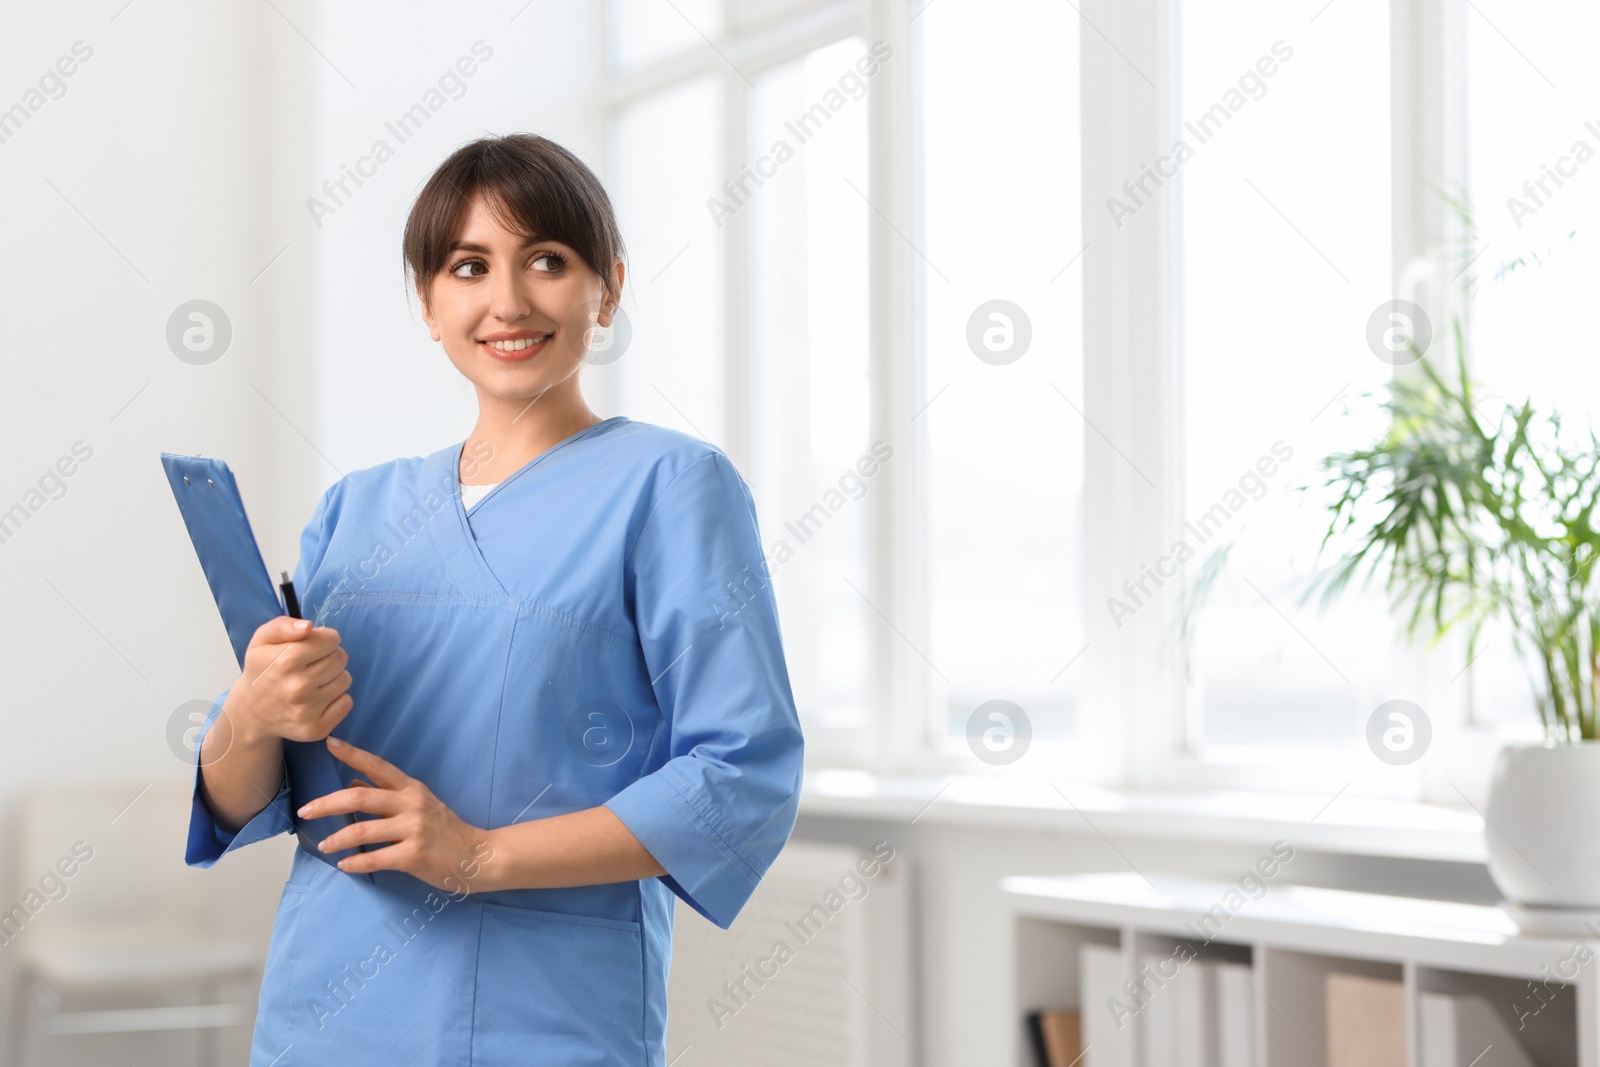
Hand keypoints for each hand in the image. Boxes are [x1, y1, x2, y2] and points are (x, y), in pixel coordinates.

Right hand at [226, 616, 351, 744]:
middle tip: (312, 664)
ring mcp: (307, 711)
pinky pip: (347, 702)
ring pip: (345, 679)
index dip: (325, 639)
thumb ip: (282, 626)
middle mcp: (297, 688)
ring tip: (313, 681)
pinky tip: (317, 699)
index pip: (332, 639)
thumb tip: (308, 626)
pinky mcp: (316, 729)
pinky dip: (336, 699)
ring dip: (333, 677)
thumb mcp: (261, 641)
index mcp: (285, 662)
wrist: (251, 713)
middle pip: (341, 658)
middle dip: (330, 656)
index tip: (313, 646)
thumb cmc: (261, 671)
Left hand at [298, 737, 495, 893]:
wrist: (478, 856)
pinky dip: (355, 862)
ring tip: (323, 845)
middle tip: (305, 809)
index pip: (378, 766)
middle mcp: (412, 805)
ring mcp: (414, 830)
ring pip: (363, 830)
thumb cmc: (447, 830)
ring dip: (337, 838)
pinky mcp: (414, 856)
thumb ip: (388, 793)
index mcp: (412, 789)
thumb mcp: (421, 804)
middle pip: (361, 797)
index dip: (352, 754)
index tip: (329, 743)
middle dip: (327, 803)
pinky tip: (344, 865)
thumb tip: (354, 782)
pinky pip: (375, 858)